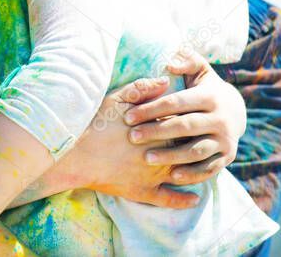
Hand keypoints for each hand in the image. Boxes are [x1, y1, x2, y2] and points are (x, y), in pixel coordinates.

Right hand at [69, 77, 200, 208]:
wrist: (76, 154)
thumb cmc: (95, 124)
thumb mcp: (116, 99)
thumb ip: (142, 88)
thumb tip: (166, 81)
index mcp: (157, 128)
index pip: (182, 123)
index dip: (190, 119)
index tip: (196, 116)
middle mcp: (162, 153)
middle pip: (187, 147)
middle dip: (197, 142)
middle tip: (205, 138)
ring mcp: (155, 174)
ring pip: (184, 172)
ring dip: (195, 169)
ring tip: (203, 165)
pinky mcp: (144, 192)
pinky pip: (170, 199)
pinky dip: (184, 200)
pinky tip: (195, 198)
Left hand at [123, 49, 245, 184]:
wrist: (236, 111)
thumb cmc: (205, 88)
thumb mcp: (199, 70)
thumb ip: (185, 60)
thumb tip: (169, 61)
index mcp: (210, 97)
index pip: (176, 103)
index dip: (151, 109)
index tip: (128, 116)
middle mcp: (221, 119)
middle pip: (184, 127)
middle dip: (156, 132)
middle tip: (132, 137)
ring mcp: (226, 140)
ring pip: (196, 150)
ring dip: (171, 156)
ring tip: (147, 158)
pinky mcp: (227, 157)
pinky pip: (209, 168)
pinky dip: (192, 174)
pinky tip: (173, 176)